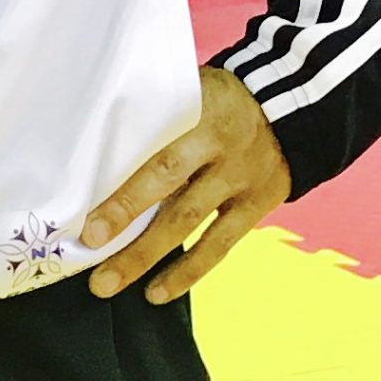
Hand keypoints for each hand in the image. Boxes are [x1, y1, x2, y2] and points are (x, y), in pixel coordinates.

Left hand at [79, 64, 290, 304]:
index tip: (91, 228)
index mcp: (201, 114)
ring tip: (109, 285)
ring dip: (148, 259)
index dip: (126, 196)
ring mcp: (241, 180)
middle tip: (92, 265)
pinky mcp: (255, 206)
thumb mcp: (193, 88)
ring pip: (190, 225)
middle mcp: (222, 150)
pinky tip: (157, 292)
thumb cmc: (220, 98)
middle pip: (170, 192)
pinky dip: (188, 271)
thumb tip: (98, 144)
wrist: (289, 107)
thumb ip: (158, 111)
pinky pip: (219, 245)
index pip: (159, 159)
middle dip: (127, 229)